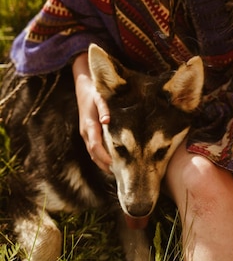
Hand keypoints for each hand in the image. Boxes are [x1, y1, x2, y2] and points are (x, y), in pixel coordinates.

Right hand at [72, 52, 111, 171]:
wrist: (84, 86)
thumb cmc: (94, 91)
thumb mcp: (100, 96)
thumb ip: (104, 108)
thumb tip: (107, 121)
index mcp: (89, 126)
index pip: (95, 148)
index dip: (104, 158)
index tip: (115, 166)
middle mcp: (86, 132)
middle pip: (94, 155)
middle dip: (105, 165)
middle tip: (121, 174)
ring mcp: (86, 133)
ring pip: (93, 153)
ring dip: (103, 163)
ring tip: (119, 171)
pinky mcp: (89, 132)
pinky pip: (94, 148)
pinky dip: (102, 156)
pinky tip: (113, 160)